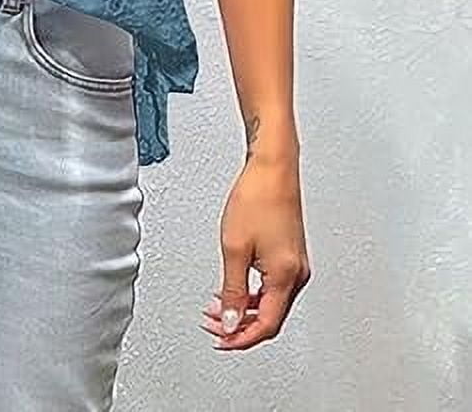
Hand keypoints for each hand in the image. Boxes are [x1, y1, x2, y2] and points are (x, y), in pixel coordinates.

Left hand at [201, 151, 311, 349]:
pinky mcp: (291, 255)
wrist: (273, 169)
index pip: (265, 325)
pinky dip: (252, 293)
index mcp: (286, 277)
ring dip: (244, 309)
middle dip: (239, 326)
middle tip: (214, 326)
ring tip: (218, 309)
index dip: (241, 339)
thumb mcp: (234, 248)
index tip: (221, 341)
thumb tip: (229, 320)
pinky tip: (234, 289)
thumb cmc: (257, 198)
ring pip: (271, 303)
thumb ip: (231, 289)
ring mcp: (296, 265)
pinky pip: (273, 287)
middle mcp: (297, 274)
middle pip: (270, 318)